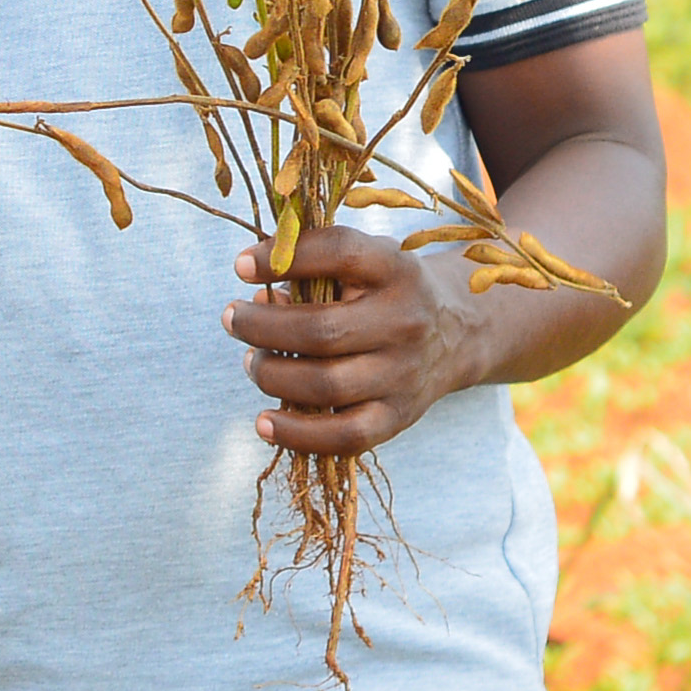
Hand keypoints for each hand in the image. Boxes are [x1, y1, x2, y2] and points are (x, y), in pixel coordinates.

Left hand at [228, 223, 489, 458]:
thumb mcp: (365, 261)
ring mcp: (404, 374)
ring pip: (326, 386)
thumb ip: (314, 266)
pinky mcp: (400, 416)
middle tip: (233, 318)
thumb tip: (255, 297)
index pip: (339, 253)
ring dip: (271, 375)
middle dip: (261, 327)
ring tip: (251, 361)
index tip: (241, 265)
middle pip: (321, 332)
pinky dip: (297, 434)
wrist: (457, 332)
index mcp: (396, 270)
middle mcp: (405, 322)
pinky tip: (263, 423)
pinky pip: (345, 436)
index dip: (286, 258)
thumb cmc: (387, 291)